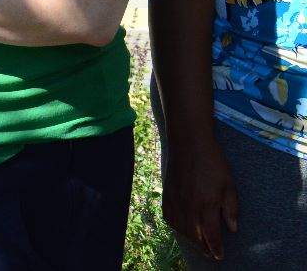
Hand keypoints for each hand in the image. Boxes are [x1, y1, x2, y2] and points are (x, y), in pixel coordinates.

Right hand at [162, 136, 238, 259]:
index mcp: (206, 206)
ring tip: (198, 245)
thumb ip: (231, 208)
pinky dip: (175, 227)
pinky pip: (168, 217)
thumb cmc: (213, 162)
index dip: (216, 248)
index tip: (220, 256)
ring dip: (190, 240)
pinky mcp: (167, 194)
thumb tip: (233, 229)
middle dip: (203, 248)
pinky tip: (181, 229)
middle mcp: (189, 207)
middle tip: (211, 255)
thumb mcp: (229, 185)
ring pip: (181, 229)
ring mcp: (175, 201)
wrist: (188, 143)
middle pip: (194, 236)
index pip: (211, 236)